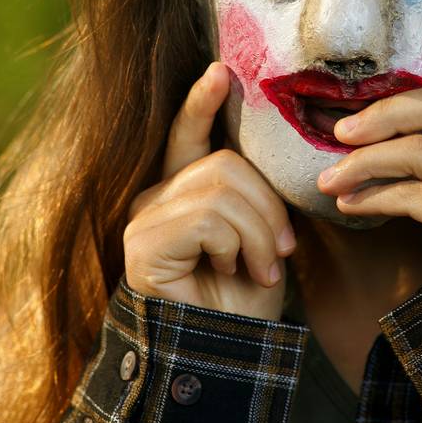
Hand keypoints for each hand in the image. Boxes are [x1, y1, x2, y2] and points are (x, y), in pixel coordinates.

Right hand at [124, 62, 294, 319]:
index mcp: (185, 190)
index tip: (220, 71)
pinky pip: (207, 217)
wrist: (231, 352)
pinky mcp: (142, 243)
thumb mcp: (260, 230)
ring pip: (222, 188)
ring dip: (258, 232)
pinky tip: (232, 271)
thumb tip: (271, 140)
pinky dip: (236, 245)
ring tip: (261, 268)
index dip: (202, 103)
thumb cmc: (246, 297)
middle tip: (279, 252)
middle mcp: (156, 197)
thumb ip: (254, 188)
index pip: (189, 135)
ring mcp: (144, 218)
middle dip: (268, 207)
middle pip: (226, 163)